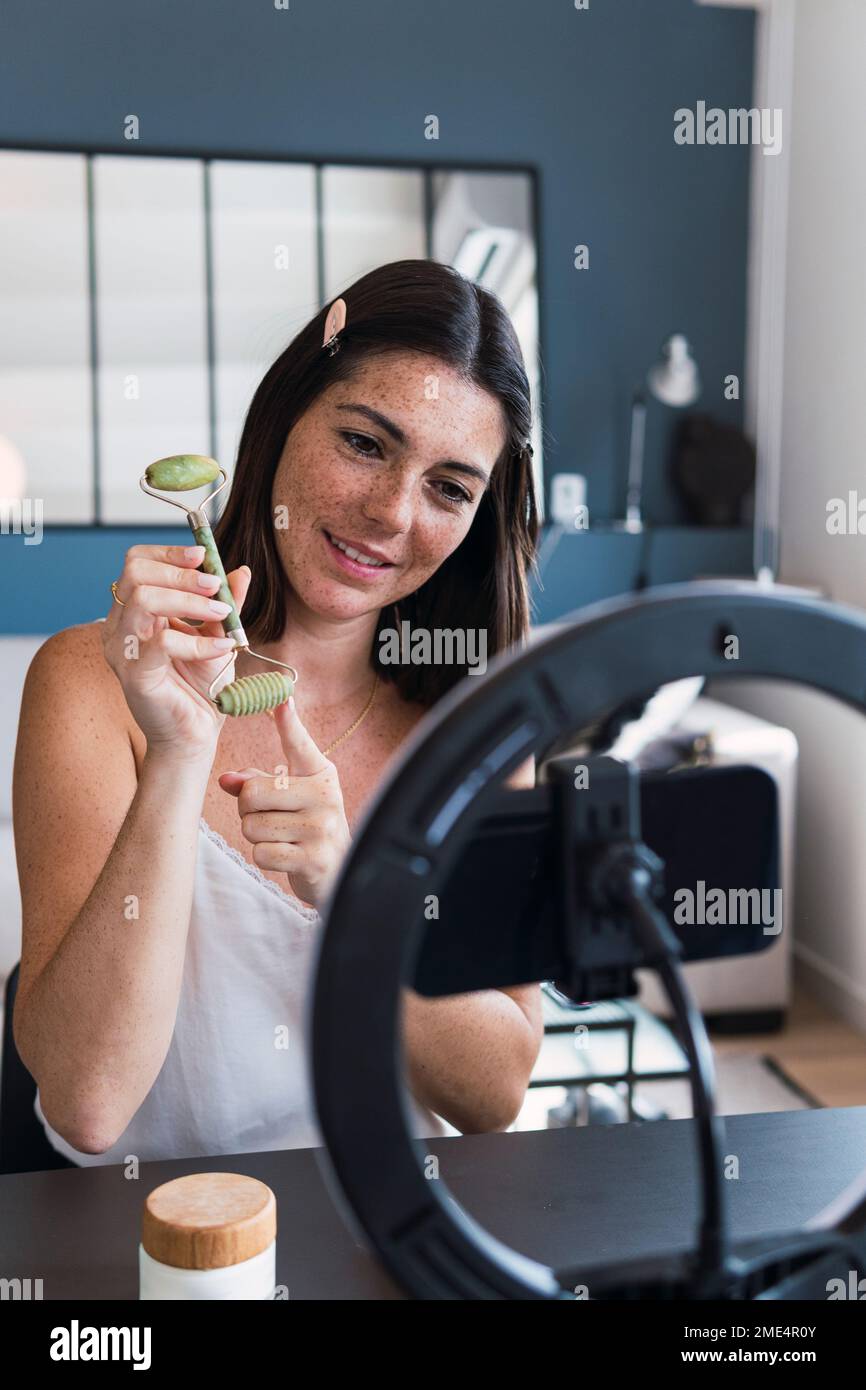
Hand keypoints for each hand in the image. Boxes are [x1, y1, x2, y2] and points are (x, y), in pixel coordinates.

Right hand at [101, 543, 251, 763]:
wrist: (196, 734)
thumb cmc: (201, 687)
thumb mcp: (218, 635)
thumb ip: (226, 603)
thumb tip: (239, 570)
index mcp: (134, 613)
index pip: (137, 564)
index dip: (170, 553)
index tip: (204, 557)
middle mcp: (120, 628)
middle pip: (136, 574)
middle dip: (181, 573)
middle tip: (214, 586)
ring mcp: (123, 651)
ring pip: (144, 599)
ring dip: (189, 601)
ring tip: (221, 615)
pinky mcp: (135, 676)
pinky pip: (162, 642)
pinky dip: (198, 642)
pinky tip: (221, 648)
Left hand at [218, 697, 350, 909]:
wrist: (342, 871)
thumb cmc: (308, 827)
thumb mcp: (289, 798)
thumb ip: (257, 783)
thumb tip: (226, 780)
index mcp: (320, 775)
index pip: (300, 745)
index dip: (289, 722)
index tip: (282, 698)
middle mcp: (324, 797)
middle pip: (252, 794)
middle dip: (248, 809)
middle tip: (268, 816)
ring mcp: (321, 828)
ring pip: (252, 826)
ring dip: (258, 836)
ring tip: (282, 837)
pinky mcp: (313, 859)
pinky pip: (261, 853)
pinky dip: (265, 857)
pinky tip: (286, 856)